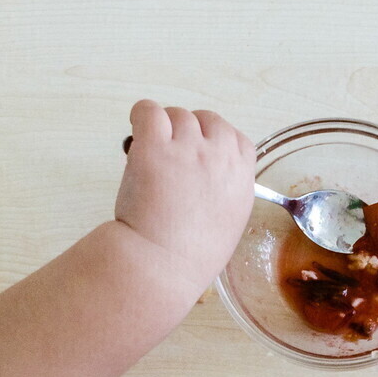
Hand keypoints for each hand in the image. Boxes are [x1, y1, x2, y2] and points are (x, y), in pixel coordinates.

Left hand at [115, 100, 254, 290]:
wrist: (162, 266)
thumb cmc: (191, 256)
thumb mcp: (230, 222)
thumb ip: (227, 191)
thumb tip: (208, 177)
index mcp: (241, 176)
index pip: (236, 138)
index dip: (214, 143)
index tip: (199, 156)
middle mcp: (218, 156)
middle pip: (206, 120)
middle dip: (188, 132)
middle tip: (170, 156)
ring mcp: (187, 149)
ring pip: (177, 115)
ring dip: (163, 129)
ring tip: (150, 156)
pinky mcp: (154, 147)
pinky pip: (148, 110)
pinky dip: (141, 116)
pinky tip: (136, 137)